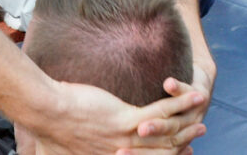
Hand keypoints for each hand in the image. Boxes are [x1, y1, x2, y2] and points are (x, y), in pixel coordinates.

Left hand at [27, 80, 206, 154]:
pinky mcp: (126, 119)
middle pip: (163, 152)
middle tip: (197, 135)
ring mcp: (127, 138)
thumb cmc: (47, 127)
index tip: (179, 150)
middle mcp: (122, 153)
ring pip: (167, 134)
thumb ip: (72, 153)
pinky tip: (195, 97)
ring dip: (187, 125)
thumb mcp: (59, 152)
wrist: (45, 110)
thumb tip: (53, 154)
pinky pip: (162, 112)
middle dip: (183, 143)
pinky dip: (181, 104)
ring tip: (201, 119)